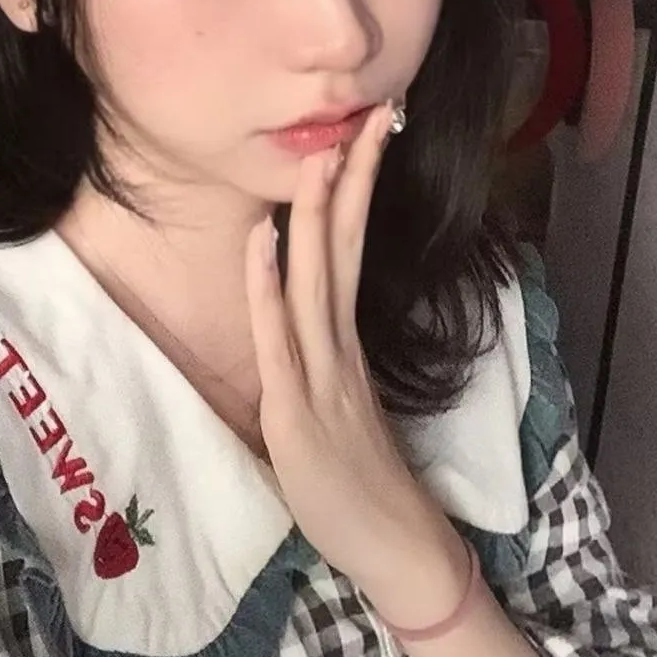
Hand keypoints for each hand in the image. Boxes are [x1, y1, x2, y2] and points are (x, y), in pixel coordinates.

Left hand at [245, 102, 470, 627]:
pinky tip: (262, 239)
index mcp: (344, 336)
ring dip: (313, 212)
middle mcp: (338, 341)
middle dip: (352, 176)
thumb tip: (294, 311)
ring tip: (320, 153)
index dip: (354, 188)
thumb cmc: (359, 474)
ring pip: (317, 277)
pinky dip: (268, 285)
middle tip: (369, 111)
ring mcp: (321, 372)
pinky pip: (280, 337)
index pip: (349, 244)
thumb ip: (317, 353)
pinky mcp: (298, 409)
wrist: (394, 545)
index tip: (364, 132)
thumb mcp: (337, 400)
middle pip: (343, 243)